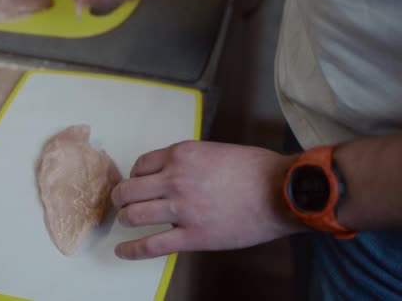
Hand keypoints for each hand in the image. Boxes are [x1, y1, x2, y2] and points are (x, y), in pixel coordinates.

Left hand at [112, 141, 305, 259]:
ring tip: (126, 221)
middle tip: (123, 203)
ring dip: (125, 219)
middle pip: (128, 190)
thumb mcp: (214, 151)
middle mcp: (175, 179)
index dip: (135, 176)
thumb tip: (172, 174)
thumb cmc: (255, 169)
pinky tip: (122, 251)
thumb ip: (189, 162)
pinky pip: (151, 245)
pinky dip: (131, 250)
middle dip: (121, 198)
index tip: (138, 183)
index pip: (140, 164)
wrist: (281, 191)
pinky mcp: (192, 236)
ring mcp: (181, 209)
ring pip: (134, 215)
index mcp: (181, 155)